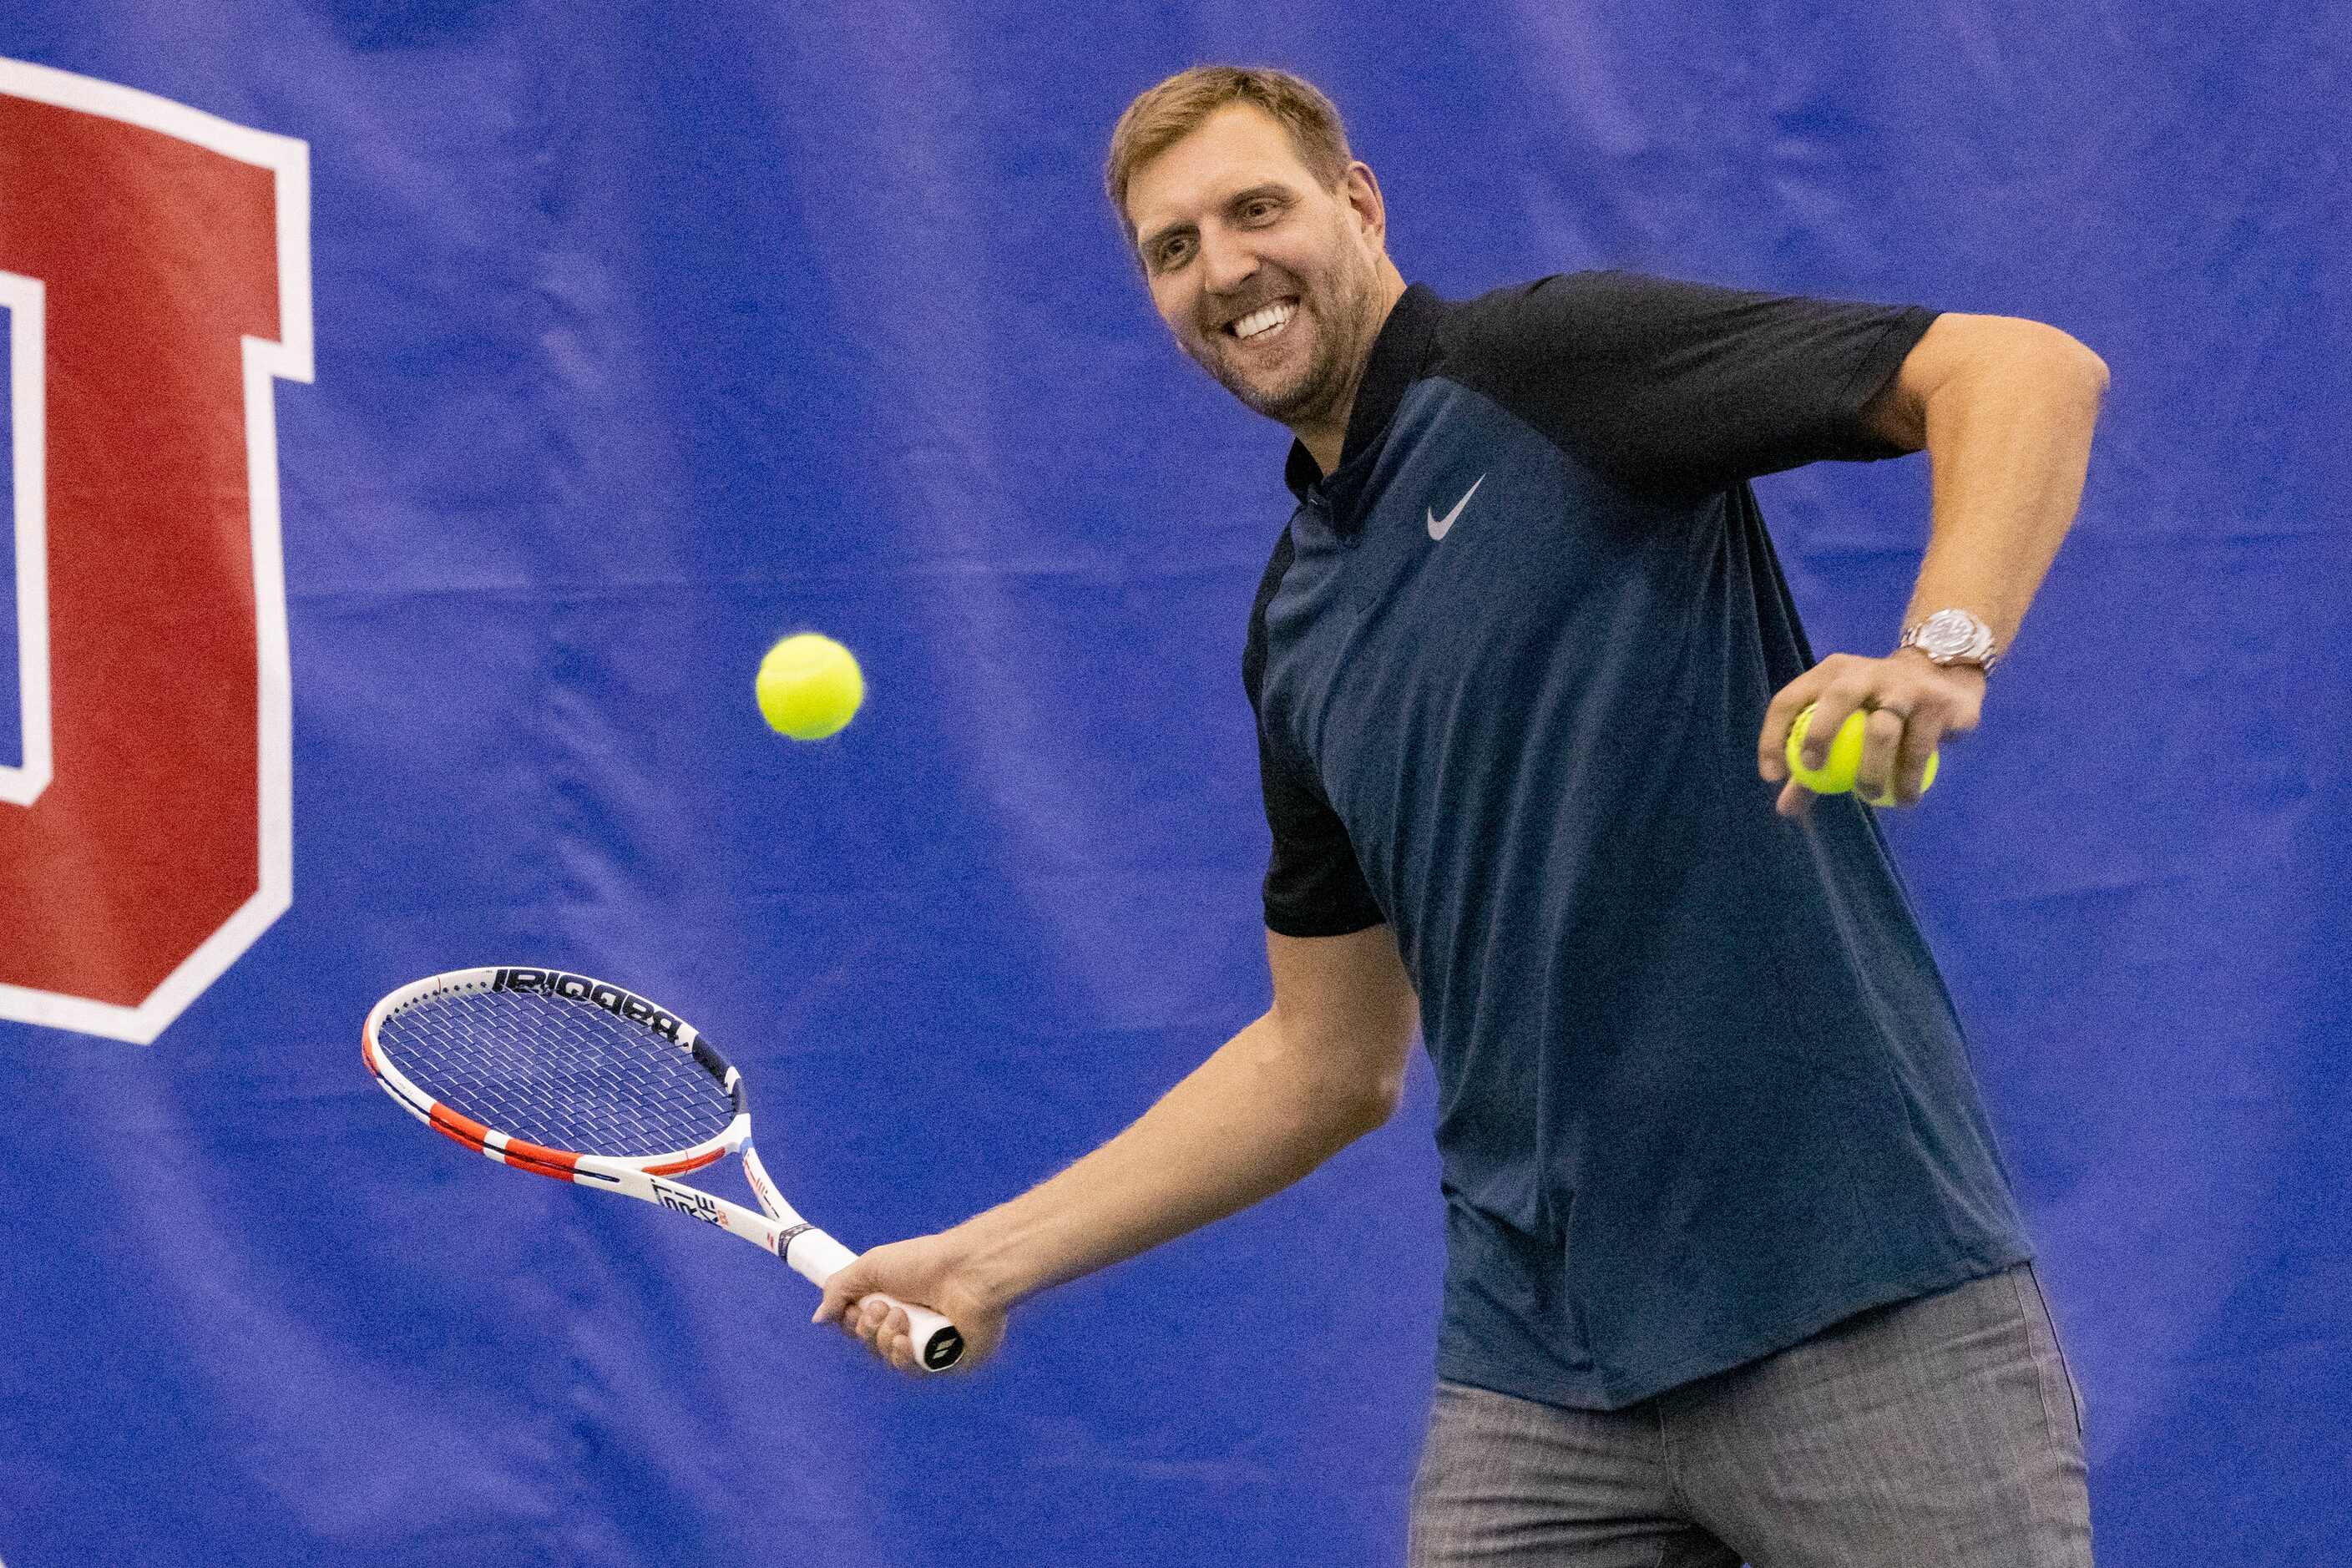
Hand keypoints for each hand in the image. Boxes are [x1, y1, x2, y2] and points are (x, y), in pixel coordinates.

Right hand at [812, 1229, 1007, 1374]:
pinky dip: (902, 1359)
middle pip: (869, 1345)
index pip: (859, 1326)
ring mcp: (927, 1343)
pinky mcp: (945, 1360)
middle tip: (884, 1307)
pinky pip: (912, 1373)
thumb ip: (839, 1290)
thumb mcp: (871, 1266)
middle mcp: (909, 1322)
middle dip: (868, 1328)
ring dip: (884, 1340)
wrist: (967, 1271)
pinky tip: (905, 1341)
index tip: (855, 1308)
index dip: (851, 1323)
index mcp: (893, 1300)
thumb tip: (819, 1319)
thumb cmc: (925, 1262)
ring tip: (901, 1316)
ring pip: (887, 1360)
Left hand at [1758, 649, 1984, 817]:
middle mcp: (1865, 672)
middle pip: (1839, 696)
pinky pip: (1919, 746)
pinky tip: (1906, 798)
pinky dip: (1910, 776)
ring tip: (1871, 798)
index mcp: (1831, 673)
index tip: (1772, 776)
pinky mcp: (1937, 702)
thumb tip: (1785, 809)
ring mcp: (1904, 685)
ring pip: (1883, 728)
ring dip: (1873, 769)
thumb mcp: (1844, 725)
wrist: (1945, 676)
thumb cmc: (1877, 707)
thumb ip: (1813, 767)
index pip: (1790, 698)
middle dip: (1820, 732)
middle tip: (1813, 772)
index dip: (1773, 735)